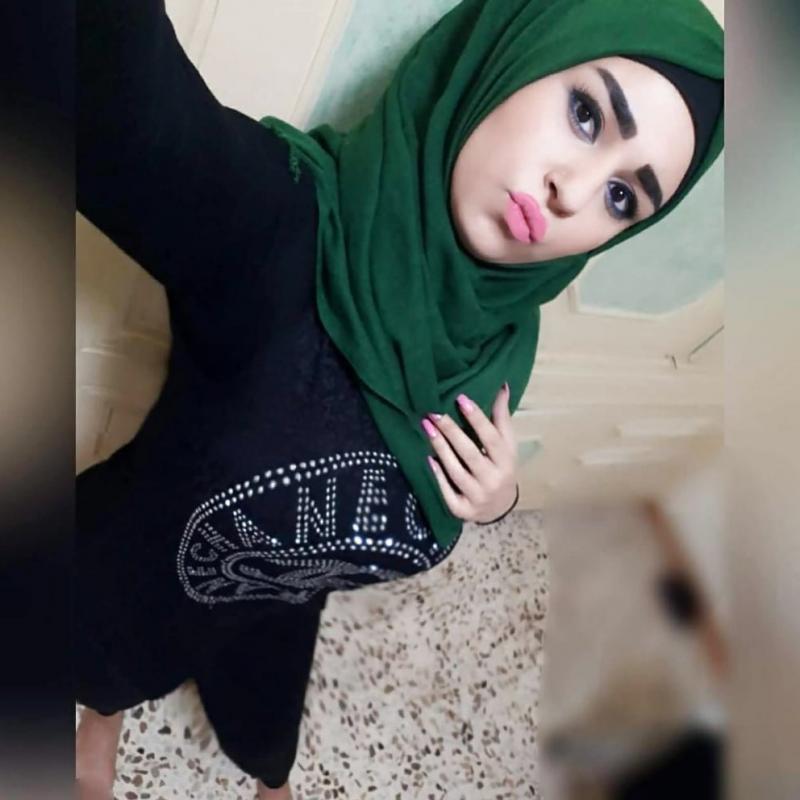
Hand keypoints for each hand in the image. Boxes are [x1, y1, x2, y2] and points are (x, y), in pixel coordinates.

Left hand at [421, 383, 517, 523]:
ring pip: (456, 471)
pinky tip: (428, 459)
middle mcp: (494, 480)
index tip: (461, 398)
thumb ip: (501, 417)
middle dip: (451, 432)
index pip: (491, 437)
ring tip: (427, 427)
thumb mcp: (506, 444)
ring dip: (440, 448)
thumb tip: (502, 385)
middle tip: (434, 413)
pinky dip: (438, 476)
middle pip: (470, 453)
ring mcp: (478, 497)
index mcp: (507, 461)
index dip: (477, 418)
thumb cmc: (501, 467)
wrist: (500, 508)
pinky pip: (447, 492)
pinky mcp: (462, 510)